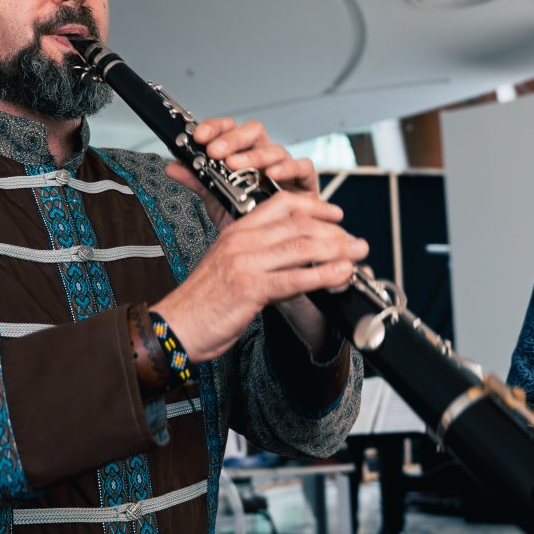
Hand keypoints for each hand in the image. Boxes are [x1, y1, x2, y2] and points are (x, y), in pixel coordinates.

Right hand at [153, 190, 365, 361]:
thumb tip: (289, 259)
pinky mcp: (250, 288)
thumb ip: (256, 258)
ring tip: (358, 254)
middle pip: (298, 225)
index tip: (335, 214)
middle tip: (356, 241)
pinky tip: (342, 275)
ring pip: (302, 247)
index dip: (313, 206)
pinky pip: (296, 277)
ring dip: (337, 251)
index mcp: (235, 232)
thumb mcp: (228, 269)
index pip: (280, 205)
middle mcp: (241, 242)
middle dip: (334, 232)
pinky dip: (324, 275)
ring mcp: (246, 263)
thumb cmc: (201, 304)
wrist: (174, 328)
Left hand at [164, 117, 318, 231]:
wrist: (269, 251)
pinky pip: (303, 166)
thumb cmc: (249, 222)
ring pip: (275, 148)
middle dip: (233, 139)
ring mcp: (286, 169)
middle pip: (253, 132)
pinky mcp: (306, 183)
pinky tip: (273, 172)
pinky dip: (288, 167)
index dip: (215, 128)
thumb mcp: (217, 202)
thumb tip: (172, 166)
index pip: (230, 131)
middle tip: (215, 152)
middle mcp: (265, 158)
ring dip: (254, 155)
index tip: (199, 136)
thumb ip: (197, 181)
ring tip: (236, 166)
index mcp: (243, 155)